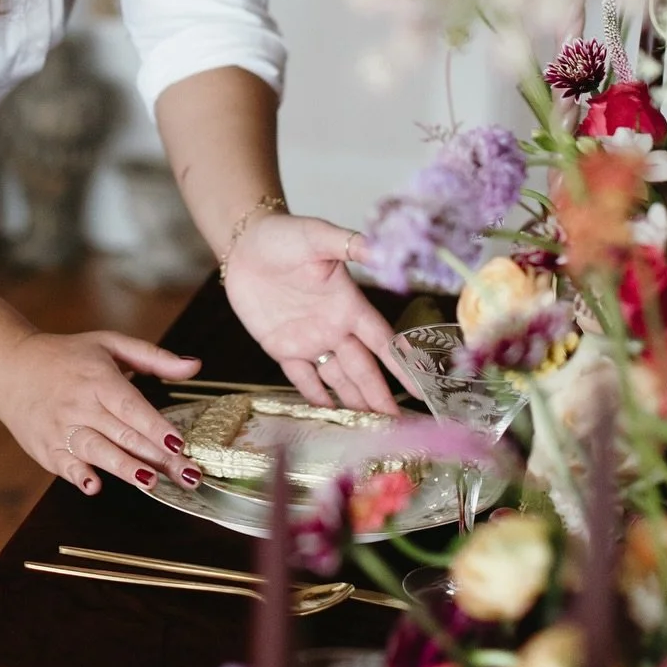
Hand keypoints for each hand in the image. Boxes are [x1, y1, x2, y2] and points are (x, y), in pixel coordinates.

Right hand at [0, 329, 206, 495]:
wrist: (11, 367)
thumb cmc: (67, 356)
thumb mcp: (109, 345)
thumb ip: (153, 357)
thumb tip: (194, 366)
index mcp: (98, 378)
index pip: (132, 407)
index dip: (156, 426)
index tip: (180, 443)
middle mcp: (80, 404)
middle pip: (123, 435)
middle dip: (158, 458)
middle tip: (188, 476)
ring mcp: (62, 428)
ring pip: (98, 451)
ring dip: (124, 468)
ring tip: (150, 483)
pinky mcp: (47, 449)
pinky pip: (66, 465)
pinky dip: (79, 475)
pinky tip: (94, 485)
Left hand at [224, 212, 401, 413]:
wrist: (245, 243)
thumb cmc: (284, 235)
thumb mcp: (317, 236)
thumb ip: (349, 244)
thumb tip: (381, 248)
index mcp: (348, 304)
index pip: (382, 341)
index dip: (401, 365)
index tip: (421, 390)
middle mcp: (334, 327)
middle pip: (363, 369)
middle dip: (381, 397)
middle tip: (400, 428)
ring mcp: (309, 340)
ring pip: (339, 379)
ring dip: (355, 403)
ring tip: (372, 431)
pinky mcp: (282, 347)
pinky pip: (303, 379)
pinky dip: (317, 398)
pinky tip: (330, 417)